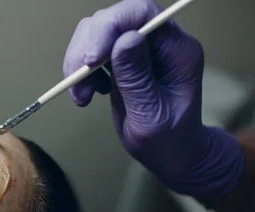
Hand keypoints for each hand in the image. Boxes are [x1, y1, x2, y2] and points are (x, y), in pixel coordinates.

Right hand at [63, 0, 243, 199]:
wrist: (171, 154)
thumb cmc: (169, 141)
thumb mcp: (151, 116)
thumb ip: (138, 79)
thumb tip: (124, 39)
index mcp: (176, 50)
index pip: (141, 13)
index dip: (110, 27)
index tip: (91, 60)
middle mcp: (159, 42)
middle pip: (113, 19)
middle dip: (88, 48)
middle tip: (79, 84)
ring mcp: (138, 49)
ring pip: (96, 31)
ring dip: (79, 62)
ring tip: (81, 96)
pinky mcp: (121, 59)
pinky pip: (91, 49)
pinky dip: (79, 71)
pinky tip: (87, 93)